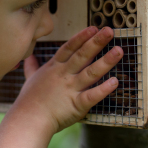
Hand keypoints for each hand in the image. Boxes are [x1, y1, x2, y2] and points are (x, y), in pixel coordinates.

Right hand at [0, 27, 121, 147]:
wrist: (28, 119)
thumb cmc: (29, 100)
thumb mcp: (30, 78)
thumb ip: (32, 66)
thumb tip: (28, 57)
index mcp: (54, 68)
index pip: (69, 48)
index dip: (82, 37)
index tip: (93, 28)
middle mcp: (64, 75)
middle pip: (82, 55)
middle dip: (96, 42)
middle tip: (109, 31)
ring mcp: (71, 89)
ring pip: (91, 72)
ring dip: (106, 61)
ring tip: (118, 51)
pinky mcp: (76, 105)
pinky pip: (92, 95)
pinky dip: (103, 89)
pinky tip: (115, 82)